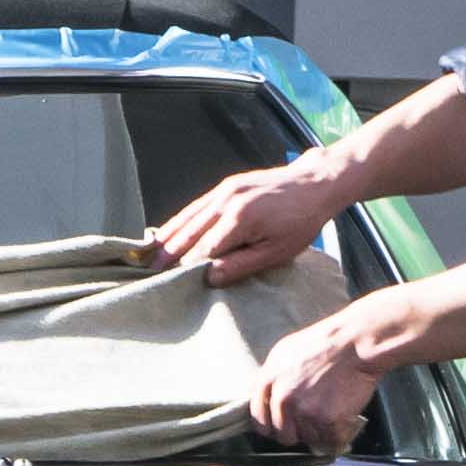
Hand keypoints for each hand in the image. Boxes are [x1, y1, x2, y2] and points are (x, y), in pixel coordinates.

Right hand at [153, 149, 351, 284]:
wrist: (317, 183)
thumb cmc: (301, 222)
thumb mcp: (276, 252)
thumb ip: (241, 265)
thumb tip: (209, 277)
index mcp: (238, 220)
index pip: (202, 250)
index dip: (185, 267)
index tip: (168, 282)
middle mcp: (226, 202)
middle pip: (189, 231)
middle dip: (168, 252)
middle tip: (148, 271)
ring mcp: (225, 190)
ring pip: (188, 216)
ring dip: (168, 235)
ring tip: (150, 253)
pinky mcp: (227, 185)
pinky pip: (197, 205)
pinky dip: (181, 219)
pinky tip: (170, 230)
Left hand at [246, 311, 395, 456]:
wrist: (357, 341)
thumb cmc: (327, 341)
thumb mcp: (286, 351)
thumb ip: (274, 377)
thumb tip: (269, 398)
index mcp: (268, 380)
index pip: (259, 417)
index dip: (272, 425)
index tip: (282, 427)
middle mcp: (281, 397)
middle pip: (282, 434)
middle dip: (297, 432)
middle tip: (312, 423)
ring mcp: (303, 410)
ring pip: (307, 439)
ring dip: (320, 433)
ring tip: (332, 414)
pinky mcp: (325, 419)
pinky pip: (330, 440)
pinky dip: (339, 434)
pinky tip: (345, 420)